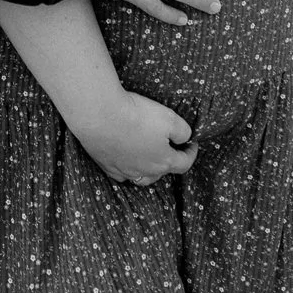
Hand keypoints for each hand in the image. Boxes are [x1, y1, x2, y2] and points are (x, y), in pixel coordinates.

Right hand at [74, 90, 196, 184]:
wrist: (100, 114)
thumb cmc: (136, 115)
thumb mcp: (169, 118)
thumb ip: (183, 131)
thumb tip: (185, 138)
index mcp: (164, 161)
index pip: (185, 163)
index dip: (191, 152)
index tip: (192, 143)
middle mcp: (146, 171)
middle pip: (162, 171)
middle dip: (169, 159)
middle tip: (168, 145)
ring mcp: (125, 171)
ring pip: (142, 177)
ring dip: (149, 168)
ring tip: (149, 156)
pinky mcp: (107, 165)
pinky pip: (121, 174)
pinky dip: (127, 168)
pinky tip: (125, 159)